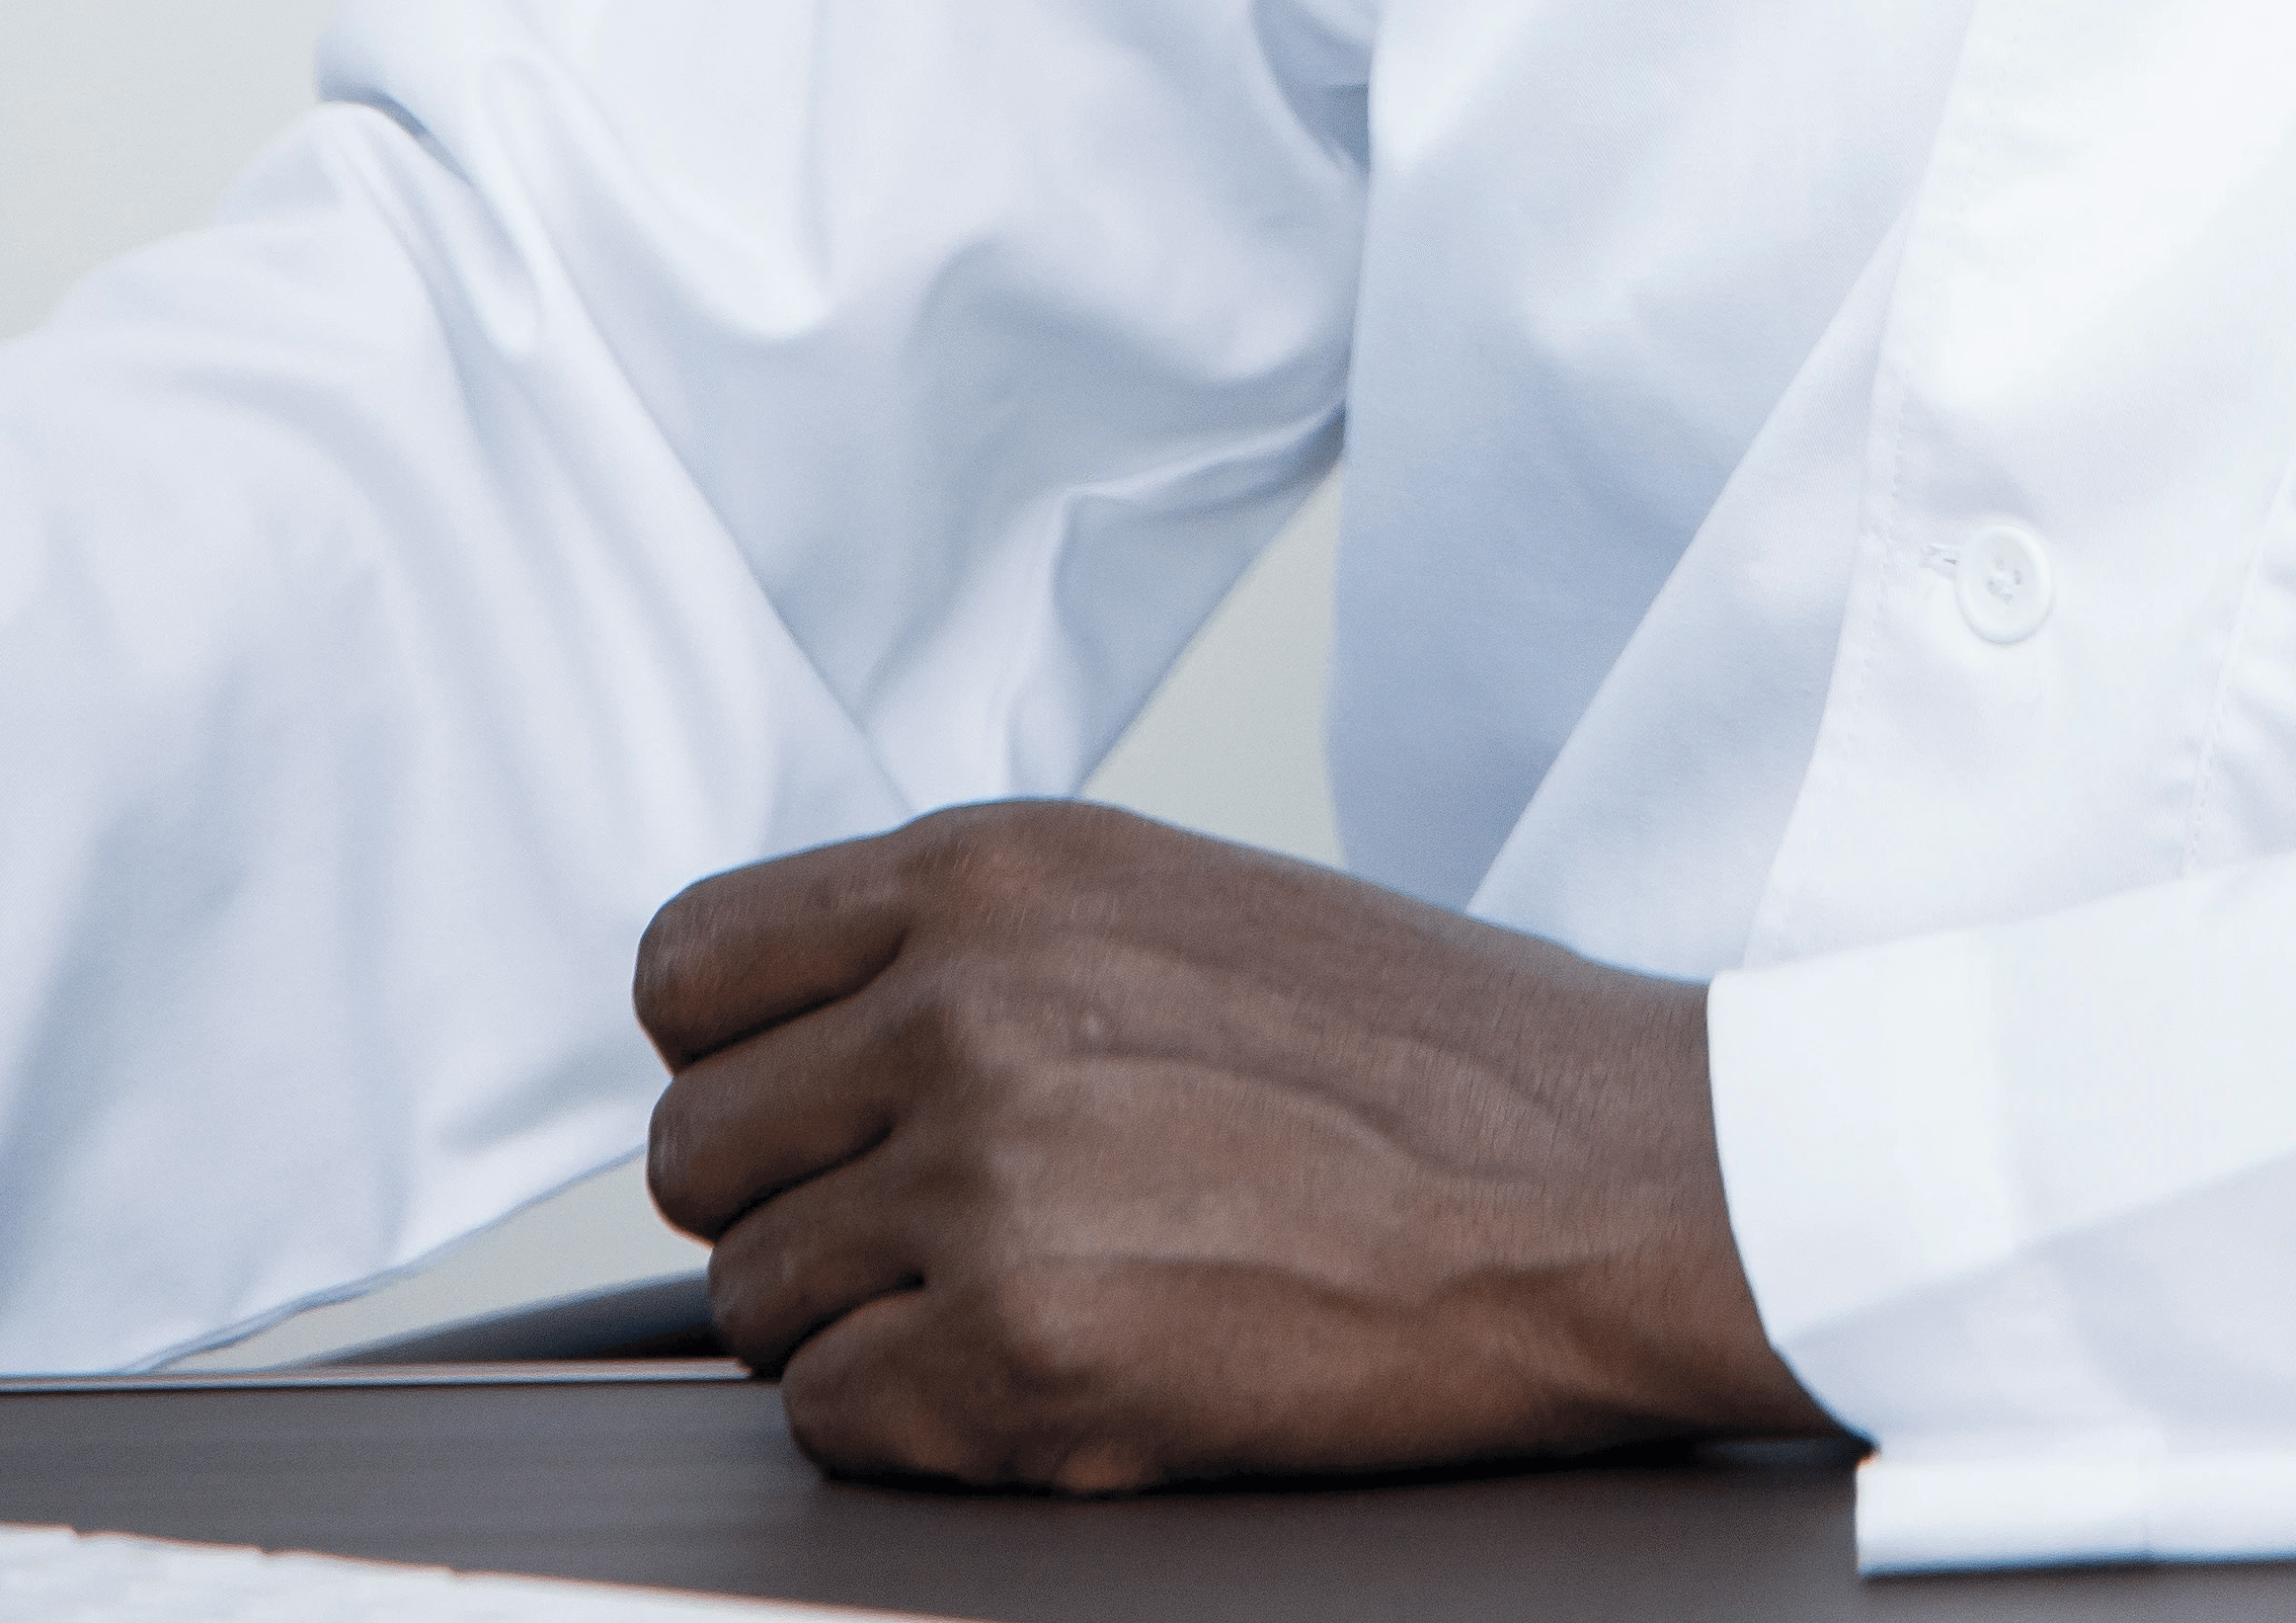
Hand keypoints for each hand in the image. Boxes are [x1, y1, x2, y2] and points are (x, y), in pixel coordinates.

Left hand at [635, 800, 1837, 1487]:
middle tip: (933, 1233)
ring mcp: (985, 1180)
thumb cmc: (1424, 1056)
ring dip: (862, 1326)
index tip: (803, 1107)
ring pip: (753, 1303)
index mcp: (997, 869)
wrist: (1607, 1182)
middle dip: (792, 1209)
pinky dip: (924, 1426)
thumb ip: (979, 945)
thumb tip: (813, 1039)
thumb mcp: (1175, 900)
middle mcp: (965, 1002)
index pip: (688, 968)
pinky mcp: (1020, 1356)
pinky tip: (1062, 1372)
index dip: (733, 1058)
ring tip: (1032, 1295)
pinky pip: (836, 1422)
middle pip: (696, 1152)